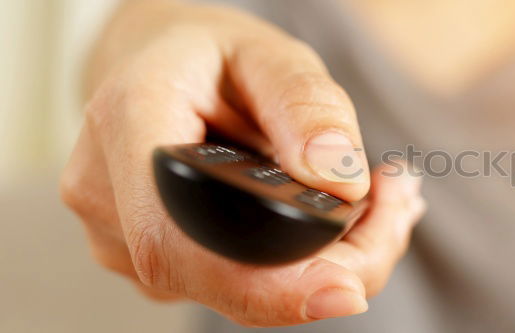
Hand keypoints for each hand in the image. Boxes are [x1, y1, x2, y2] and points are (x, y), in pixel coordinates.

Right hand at [59, 1, 424, 326]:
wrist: (160, 67)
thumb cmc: (212, 57)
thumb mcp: (267, 51)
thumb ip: (304, 103)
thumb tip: (338, 177)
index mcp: (128, 123)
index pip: (179, 238)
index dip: (265, 284)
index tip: (349, 286)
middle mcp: (108, 197)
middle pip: (225, 279)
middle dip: (336, 265)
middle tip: (399, 206)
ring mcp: (124, 241)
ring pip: (244, 293)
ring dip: (332, 263)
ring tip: (381, 198)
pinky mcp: (160, 264)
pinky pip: (243, 287)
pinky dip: (309, 265)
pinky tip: (341, 217)